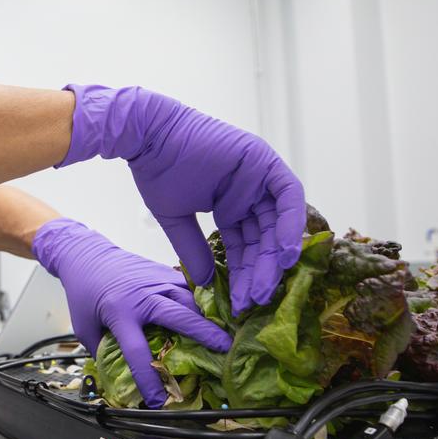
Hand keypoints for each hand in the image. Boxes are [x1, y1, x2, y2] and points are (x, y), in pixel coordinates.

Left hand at [33, 219, 231, 407]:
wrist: (86, 256)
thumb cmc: (83, 293)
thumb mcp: (85, 327)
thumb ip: (103, 351)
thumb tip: (123, 376)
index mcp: (119, 313)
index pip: (138, 351)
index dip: (149, 378)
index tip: (159, 399)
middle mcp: (142, 295)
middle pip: (180, 316)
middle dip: (204, 334)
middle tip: (225, 349)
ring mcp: (155, 280)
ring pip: (189, 299)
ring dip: (204, 317)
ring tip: (220, 334)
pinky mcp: (162, 271)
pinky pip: (187, 287)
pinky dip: (199, 301)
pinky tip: (207, 314)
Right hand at [58, 84, 304, 312]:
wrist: (148, 138)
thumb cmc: (156, 172)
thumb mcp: (176, 220)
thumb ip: (193, 249)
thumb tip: (206, 283)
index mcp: (230, 205)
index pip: (245, 245)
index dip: (244, 273)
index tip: (242, 300)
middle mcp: (249, 193)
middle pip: (263, 239)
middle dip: (259, 271)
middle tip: (254, 300)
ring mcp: (258, 177)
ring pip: (276, 224)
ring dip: (273, 256)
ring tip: (265, 288)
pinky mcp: (264, 162)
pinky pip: (287, 196)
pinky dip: (289, 224)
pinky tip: (284, 254)